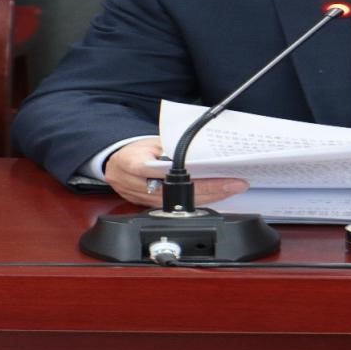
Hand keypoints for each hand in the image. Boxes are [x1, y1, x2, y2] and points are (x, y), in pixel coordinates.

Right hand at [104, 137, 248, 206]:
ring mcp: (140, 199)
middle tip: (234, 183)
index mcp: (130, 163)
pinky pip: (176, 208)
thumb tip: (200, 151)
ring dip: (207, 198)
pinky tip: (217, 195)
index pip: (158, 169)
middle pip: (174, 193)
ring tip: (232, 188)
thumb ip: (171, 148)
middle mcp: (133, 185)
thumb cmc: (136, 149)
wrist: (116, 163)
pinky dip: (198, 201)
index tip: (209, 170)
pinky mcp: (148, 208)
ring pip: (177, 204)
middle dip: (207, 189)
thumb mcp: (151, 141)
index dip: (183, 173)